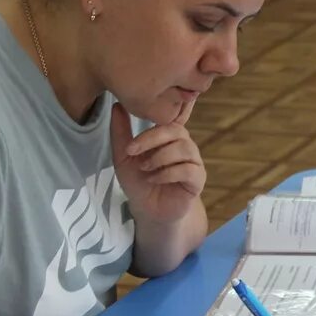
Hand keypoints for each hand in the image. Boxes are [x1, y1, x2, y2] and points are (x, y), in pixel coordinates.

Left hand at [111, 101, 205, 225]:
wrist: (146, 210)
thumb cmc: (138, 181)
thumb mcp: (123, 156)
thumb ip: (121, 132)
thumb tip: (117, 105)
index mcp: (169, 136)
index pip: (172, 117)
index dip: (158, 121)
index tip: (133, 137)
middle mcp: (184, 145)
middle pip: (177, 131)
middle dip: (152, 139)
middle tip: (132, 151)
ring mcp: (194, 162)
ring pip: (184, 148)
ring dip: (160, 157)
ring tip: (144, 168)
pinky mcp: (198, 180)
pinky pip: (188, 170)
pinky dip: (168, 173)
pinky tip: (154, 179)